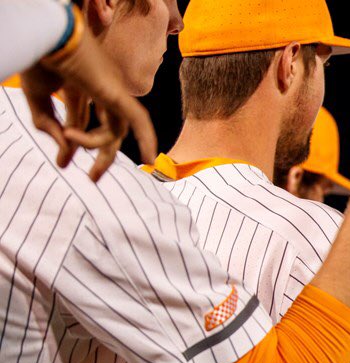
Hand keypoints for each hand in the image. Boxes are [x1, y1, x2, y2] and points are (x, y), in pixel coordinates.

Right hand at [20, 27, 155, 181]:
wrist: (46, 35)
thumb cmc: (40, 59)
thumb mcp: (38, 98)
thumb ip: (48, 125)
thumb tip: (65, 150)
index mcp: (84, 87)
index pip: (86, 122)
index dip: (77, 144)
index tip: (63, 165)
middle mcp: (104, 90)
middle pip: (112, 129)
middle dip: (103, 156)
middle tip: (93, 179)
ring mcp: (113, 91)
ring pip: (117, 129)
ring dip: (103, 151)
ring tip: (92, 172)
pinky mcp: (116, 92)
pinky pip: (137, 119)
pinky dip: (146, 138)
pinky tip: (150, 158)